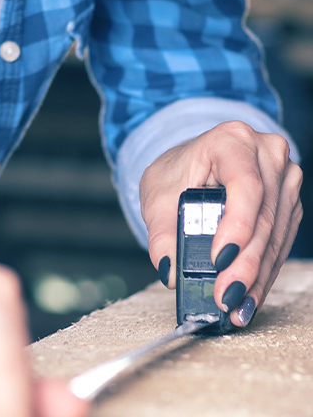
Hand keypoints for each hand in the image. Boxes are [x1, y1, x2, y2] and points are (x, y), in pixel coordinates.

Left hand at [141, 121, 302, 325]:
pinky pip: (279, 244)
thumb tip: (168, 268)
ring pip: (274, 236)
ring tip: (235, 305)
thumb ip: (161, 231)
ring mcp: (283, 179)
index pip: (244, 185)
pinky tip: (248, 296)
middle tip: (225, 296)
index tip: (220, 259)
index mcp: (232, 140)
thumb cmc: (176, 173)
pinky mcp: (288, 205)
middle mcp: (266, 155)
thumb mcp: (157, 195)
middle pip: (262, 217)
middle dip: (243, 263)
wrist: (192, 165)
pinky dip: (262, 272)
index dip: (237, 225)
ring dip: (256, 276)